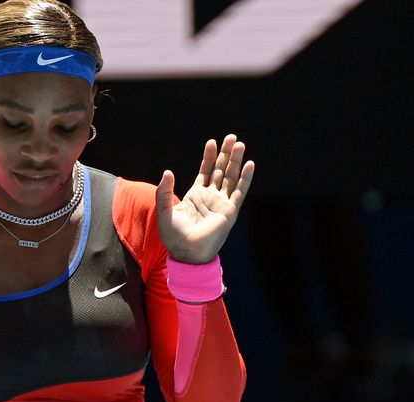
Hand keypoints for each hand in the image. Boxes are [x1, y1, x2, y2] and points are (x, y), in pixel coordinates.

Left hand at [156, 134, 254, 262]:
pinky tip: (250, 165)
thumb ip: (164, 191)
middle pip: (220, 170)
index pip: (205, 171)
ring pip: (231, 177)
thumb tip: (167, 171)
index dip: (209, 156)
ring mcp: (221, 203)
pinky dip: (245, 178)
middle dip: (226, 153)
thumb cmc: (174, 236)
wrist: (186, 252)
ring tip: (240, 144)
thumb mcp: (164, 210)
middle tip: (232, 137)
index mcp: (196, 195)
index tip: (212, 142)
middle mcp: (211, 197)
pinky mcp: (230, 211)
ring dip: (236, 161)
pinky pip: (239, 191)